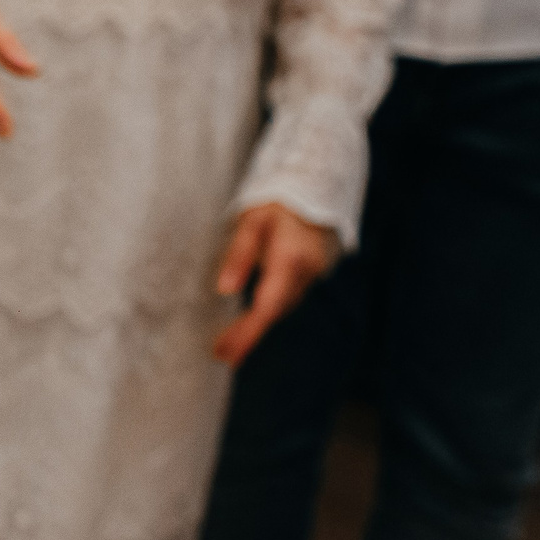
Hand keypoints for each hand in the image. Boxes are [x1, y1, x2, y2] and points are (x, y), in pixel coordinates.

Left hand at [212, 203, 335, 365]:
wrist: (317, 183)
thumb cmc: (277, 201)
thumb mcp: (251, 222)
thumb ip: (238, 255)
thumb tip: (225, 291)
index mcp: (290, 259)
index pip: (267, 306)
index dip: (247, 333)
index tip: (225, 352)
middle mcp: (308, 271)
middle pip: (275, 311)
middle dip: (248, 335)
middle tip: (222, 355)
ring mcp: (315, 272)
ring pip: (284, 306)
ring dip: (259, 325)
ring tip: (231, 344)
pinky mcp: (315, 271)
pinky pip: (290, 296)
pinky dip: (271, 309)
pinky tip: (252, 321)